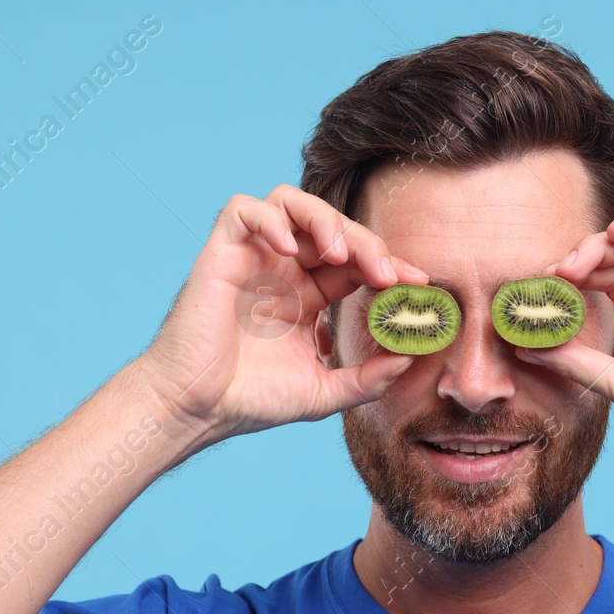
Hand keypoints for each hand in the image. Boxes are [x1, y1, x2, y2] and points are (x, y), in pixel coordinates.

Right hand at [139, 184, 425, 442]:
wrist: (196, 409)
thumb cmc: (250, 400)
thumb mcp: (323, 392)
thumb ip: (366, 379)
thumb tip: (408, 359)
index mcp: (309, 296)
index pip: (357, 263)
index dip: (388, 265)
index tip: (417, 284)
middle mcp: (284, 270)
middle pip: (334, 229)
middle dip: (367, 245)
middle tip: (387, 274)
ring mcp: (253, 258)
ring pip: (293, 204)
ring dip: (324, 219)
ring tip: (340, 253)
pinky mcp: (221, 253)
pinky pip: (244, 210)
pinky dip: (271, 220)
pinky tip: (290, 251)